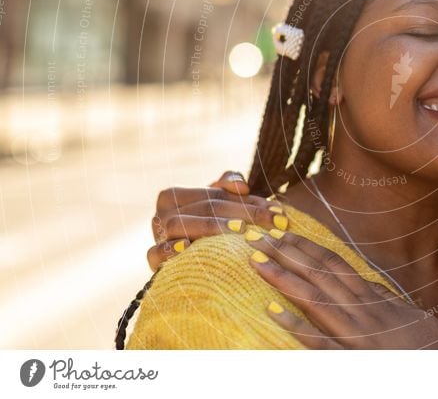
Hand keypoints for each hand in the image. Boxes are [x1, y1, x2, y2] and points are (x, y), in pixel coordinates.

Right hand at [147, 171, 286, 270]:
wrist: (182, 259)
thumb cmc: (207, 225)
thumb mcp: (218, 202)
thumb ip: (230, 184)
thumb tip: (242, 186)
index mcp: (176, 195)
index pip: (218, 195)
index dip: (250, 201)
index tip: (279, 212)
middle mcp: (163, 212)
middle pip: (206, 208)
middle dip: (244, 213)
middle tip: (273, 223)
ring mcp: (156, 235)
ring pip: (182, 225)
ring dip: (212, 226)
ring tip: (239, 230)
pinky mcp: (152, 259)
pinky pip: (155, 253)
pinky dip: (168, 249)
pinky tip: (187, 246)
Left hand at [246, 230, 437, 348]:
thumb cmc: (431, 350)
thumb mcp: (410, 316)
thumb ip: (386, 299)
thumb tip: (369, 282)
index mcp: (375, 298)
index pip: (334, 264)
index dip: (306, 247)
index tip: (282, 232)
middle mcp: (364, 309)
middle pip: (319, 274)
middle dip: (287, 253)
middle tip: (255, 235)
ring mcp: (359, 334)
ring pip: (316, 299)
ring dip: (284, 278)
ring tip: (256, 260)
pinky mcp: (356, 359)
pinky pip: (320, 343)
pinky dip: (296, 326)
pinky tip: (271, 312)